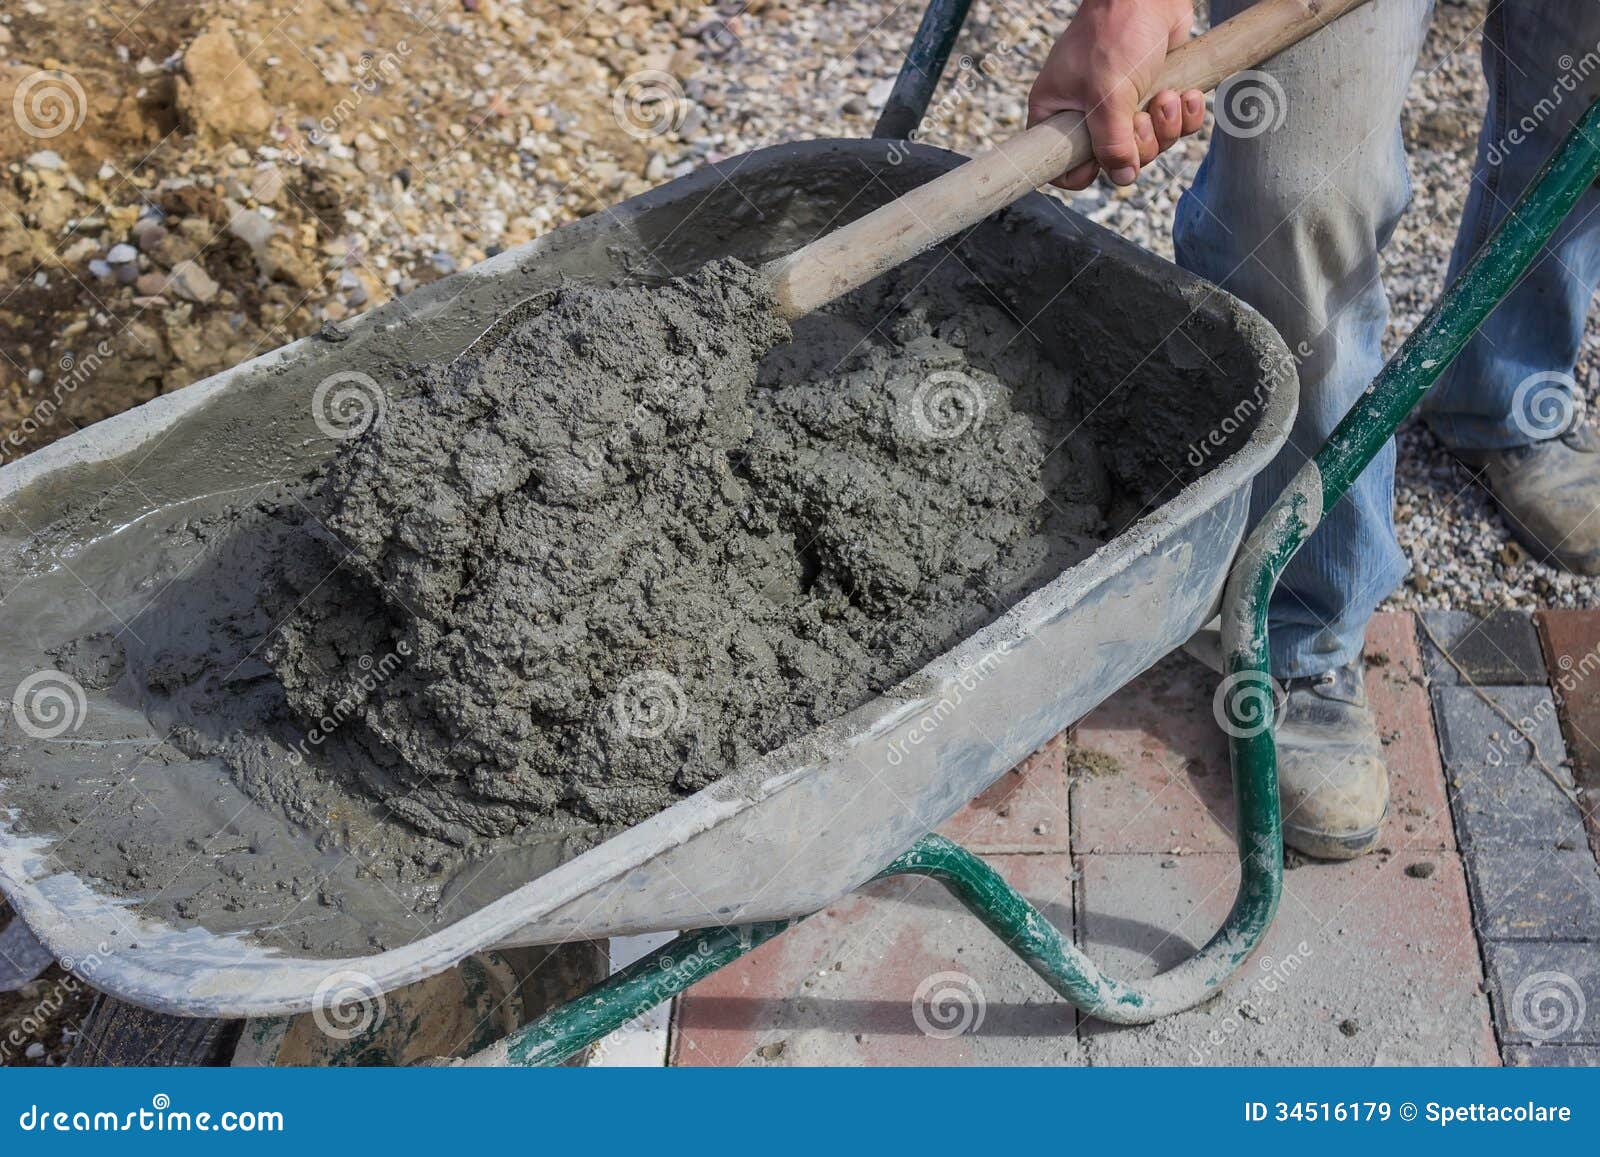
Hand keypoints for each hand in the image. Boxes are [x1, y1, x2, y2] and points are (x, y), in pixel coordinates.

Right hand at [1027, 0, 1205, 189]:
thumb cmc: (1114, 31)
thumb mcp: (1107, 95)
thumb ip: (1111, 143)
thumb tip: (1123, 177)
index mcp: (1058, 113)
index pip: (1060, 164)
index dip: (1082, 172)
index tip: (1104, 162)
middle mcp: (1087, 112)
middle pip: (1114, 159)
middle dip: (1140, 143)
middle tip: (1142, 117)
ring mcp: (1122, 105)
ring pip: (1148, 144)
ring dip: (1166, 127)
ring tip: (1167, 97)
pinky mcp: (1152, 94)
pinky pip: (1173, 125)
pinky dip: (1185, 115)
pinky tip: (1188, 94)